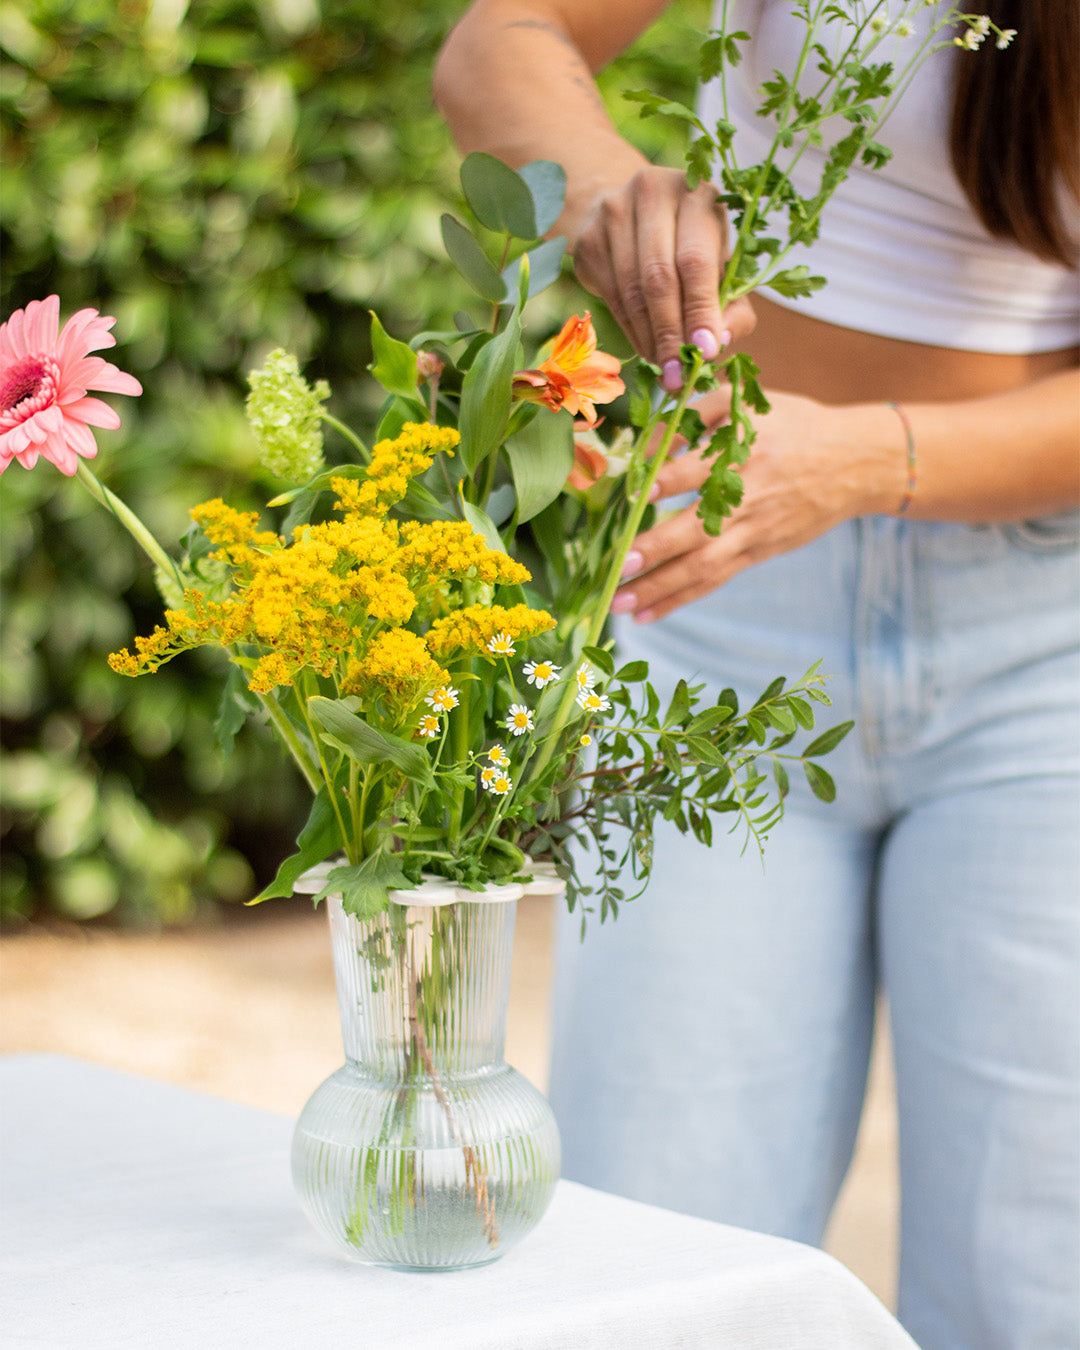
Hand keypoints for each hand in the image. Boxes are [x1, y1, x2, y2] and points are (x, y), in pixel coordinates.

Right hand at [572, 167, 754, 387]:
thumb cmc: (690, 246)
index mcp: (699, 195)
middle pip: (659, 278)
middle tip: (677, 377)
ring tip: (664, 368)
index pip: (696, 261)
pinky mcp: (589, 236)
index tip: (704, 353)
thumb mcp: (721, 266)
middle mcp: (654, 192)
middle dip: (670, 335)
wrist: (633, 214)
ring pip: (632, 291)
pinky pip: (610, 295)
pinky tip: (646, 347)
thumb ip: (731, 306)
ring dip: (648, 339)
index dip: (700, 310)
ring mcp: (615, 211)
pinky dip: (630, 330)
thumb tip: (718, 345)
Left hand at [612, 392, 904, 621]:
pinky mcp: (757, 553)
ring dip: (658, 588)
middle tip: (618, 566)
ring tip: (617, 603)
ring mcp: (753, 531)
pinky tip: (645, 613)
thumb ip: (695, 413)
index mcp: (744, 452)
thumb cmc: (793, 426)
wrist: (855, 463)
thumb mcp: (748, 402)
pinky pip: (712, 580)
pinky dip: (678, 598)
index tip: (635, 493)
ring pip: (702, 566)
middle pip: (698, 530)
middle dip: (656, 549)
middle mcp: (747, 497)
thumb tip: (647, 445)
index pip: (697, 471)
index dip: (665, 482)